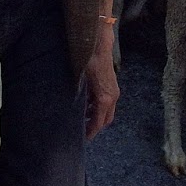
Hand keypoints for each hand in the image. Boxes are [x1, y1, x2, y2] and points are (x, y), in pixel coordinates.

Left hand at [85, 24, 119, 138]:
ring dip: (96, 116)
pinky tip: (87, 103)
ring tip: (82, 117)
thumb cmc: (89, 62)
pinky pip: (107, 102)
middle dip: (95, 127)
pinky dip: (98, 107)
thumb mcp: (80, 80)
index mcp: (104, 99)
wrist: (100, 46)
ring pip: (107, 111)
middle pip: (106, 120)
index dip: (91, 132)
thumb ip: (79, 96)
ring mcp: (114, 92)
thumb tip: (72, 109)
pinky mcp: (112, 86)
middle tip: (82, 131)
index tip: (83, 139)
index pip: (99, 122)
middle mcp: (112, 97)